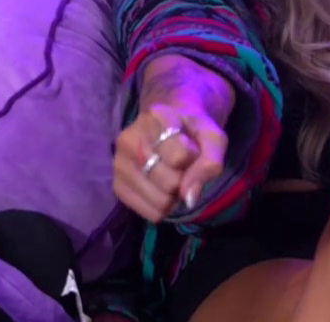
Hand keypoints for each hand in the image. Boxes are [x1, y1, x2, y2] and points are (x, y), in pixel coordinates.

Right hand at [113, 103, 227, 222]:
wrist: (173, 127)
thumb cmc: (194, 132)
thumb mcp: (213, 137)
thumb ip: (210, 161)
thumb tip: (189, 196)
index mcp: (155, 118)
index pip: (180, 157)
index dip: (194, 159)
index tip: (192, 150)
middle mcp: (129, 138)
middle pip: (169, 181)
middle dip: (185, 180)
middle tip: (184, 167)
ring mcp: (119, 163)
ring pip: (159, 199)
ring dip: (175, 196)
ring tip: (174, 177)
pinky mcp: (117, 185)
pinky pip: (148, 212)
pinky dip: (164, 208)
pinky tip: (164, 191)